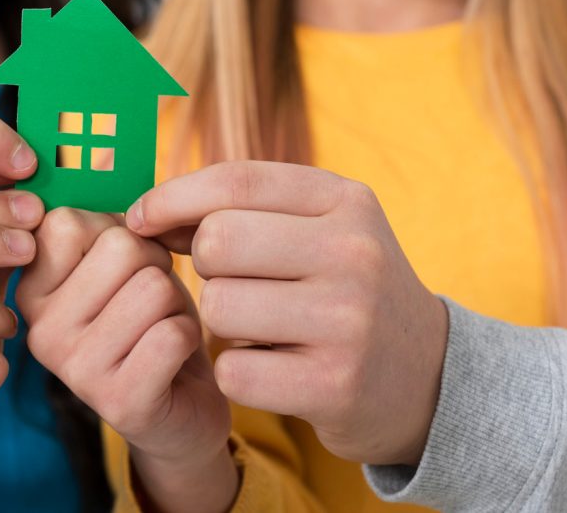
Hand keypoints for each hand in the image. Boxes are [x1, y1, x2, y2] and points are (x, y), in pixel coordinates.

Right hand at [17, 209, 236, 512]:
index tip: (116, 266)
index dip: (116, 231)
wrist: (179, 409)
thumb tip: (96, 149)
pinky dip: (189, 337)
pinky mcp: (119, 402)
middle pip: (120, 248)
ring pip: (153, 287)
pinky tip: (173, 360)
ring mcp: (75, 370)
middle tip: (148, 302)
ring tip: (160, 329)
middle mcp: (39, 330)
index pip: (67, 221)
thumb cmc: (148, 319)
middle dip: (153, 265)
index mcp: (29, 289)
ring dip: (174, 303)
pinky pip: (174, 332)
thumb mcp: (118, 261)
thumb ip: (100, 211)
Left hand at [127, 161, 448, 465]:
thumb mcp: (316, 228)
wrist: (425, 375)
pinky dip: (236, 371)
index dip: (172, 197)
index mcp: (346, 200)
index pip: (234, 181)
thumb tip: (146, 212)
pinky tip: (271, 367)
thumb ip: (237, 210)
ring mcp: (348, 321)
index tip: (141, 218)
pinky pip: (231, 370)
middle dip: (207, 266)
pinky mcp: (335, 385)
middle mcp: (354, 252)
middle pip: (218, 242)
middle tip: (235, 283)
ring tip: (261, 327)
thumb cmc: (344, 288)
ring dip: (221, 322)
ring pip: (218, 306)